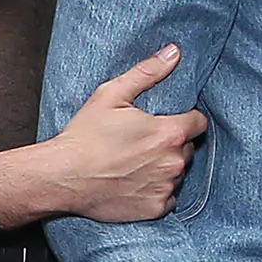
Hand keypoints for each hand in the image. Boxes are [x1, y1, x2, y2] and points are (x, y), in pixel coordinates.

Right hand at [0, 45, 206, 227]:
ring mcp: (166, 188)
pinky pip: (167, 198)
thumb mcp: (111, 94)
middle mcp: (173, 162)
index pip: (199, 123)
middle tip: (144, 143)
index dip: (185, 119)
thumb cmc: (85, 136)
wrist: (63, 177)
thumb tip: (174, 52)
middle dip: (172, 144)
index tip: (167, 121)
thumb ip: (148, 72)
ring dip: (164, 167)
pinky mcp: (155, 209)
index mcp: (169, 133)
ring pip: (177, 174)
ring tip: (135, 163)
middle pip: (188, 149)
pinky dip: (156, 191)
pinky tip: (134, 182)